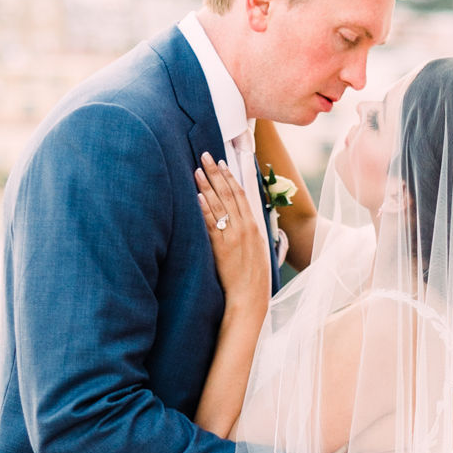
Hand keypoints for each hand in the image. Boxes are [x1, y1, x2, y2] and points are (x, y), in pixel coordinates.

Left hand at [196, 153, 270, 311]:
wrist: (251, 297)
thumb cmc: (253, 276)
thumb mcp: (256, 249)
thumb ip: (247, 232)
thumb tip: (237, 219)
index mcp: (254, 226)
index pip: (242, 194)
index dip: (230, 177)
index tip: (221, 163)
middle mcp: (245, 227)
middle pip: (229, 193)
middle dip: (216, 173)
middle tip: (205, 156)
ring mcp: (234, 237)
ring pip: (219, 205)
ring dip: (207, 186)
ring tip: (196, 170)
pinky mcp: (222, 248)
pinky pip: (212, 225)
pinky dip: (205, 209)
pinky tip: (196, 196)